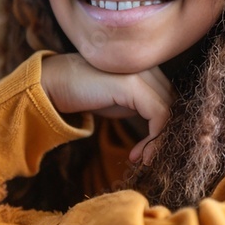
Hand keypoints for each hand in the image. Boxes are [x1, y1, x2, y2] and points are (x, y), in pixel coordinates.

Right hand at [40, 53, 174, 164]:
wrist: (52, 84)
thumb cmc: (84, 92)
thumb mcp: (118, 100)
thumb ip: (141, 105)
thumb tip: (162, 126)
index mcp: (147, 67)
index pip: (169, 99)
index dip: (164, 128)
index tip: (149, 151)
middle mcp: (148, 66)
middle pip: (173, 105)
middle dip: (164, 137)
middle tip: (147, 159)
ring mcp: (141, 73)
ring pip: (169, 112)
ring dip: (159, 141)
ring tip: (142, 159)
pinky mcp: (133, 84)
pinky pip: (159, 115)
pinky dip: (154, 139)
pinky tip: (138, 155)